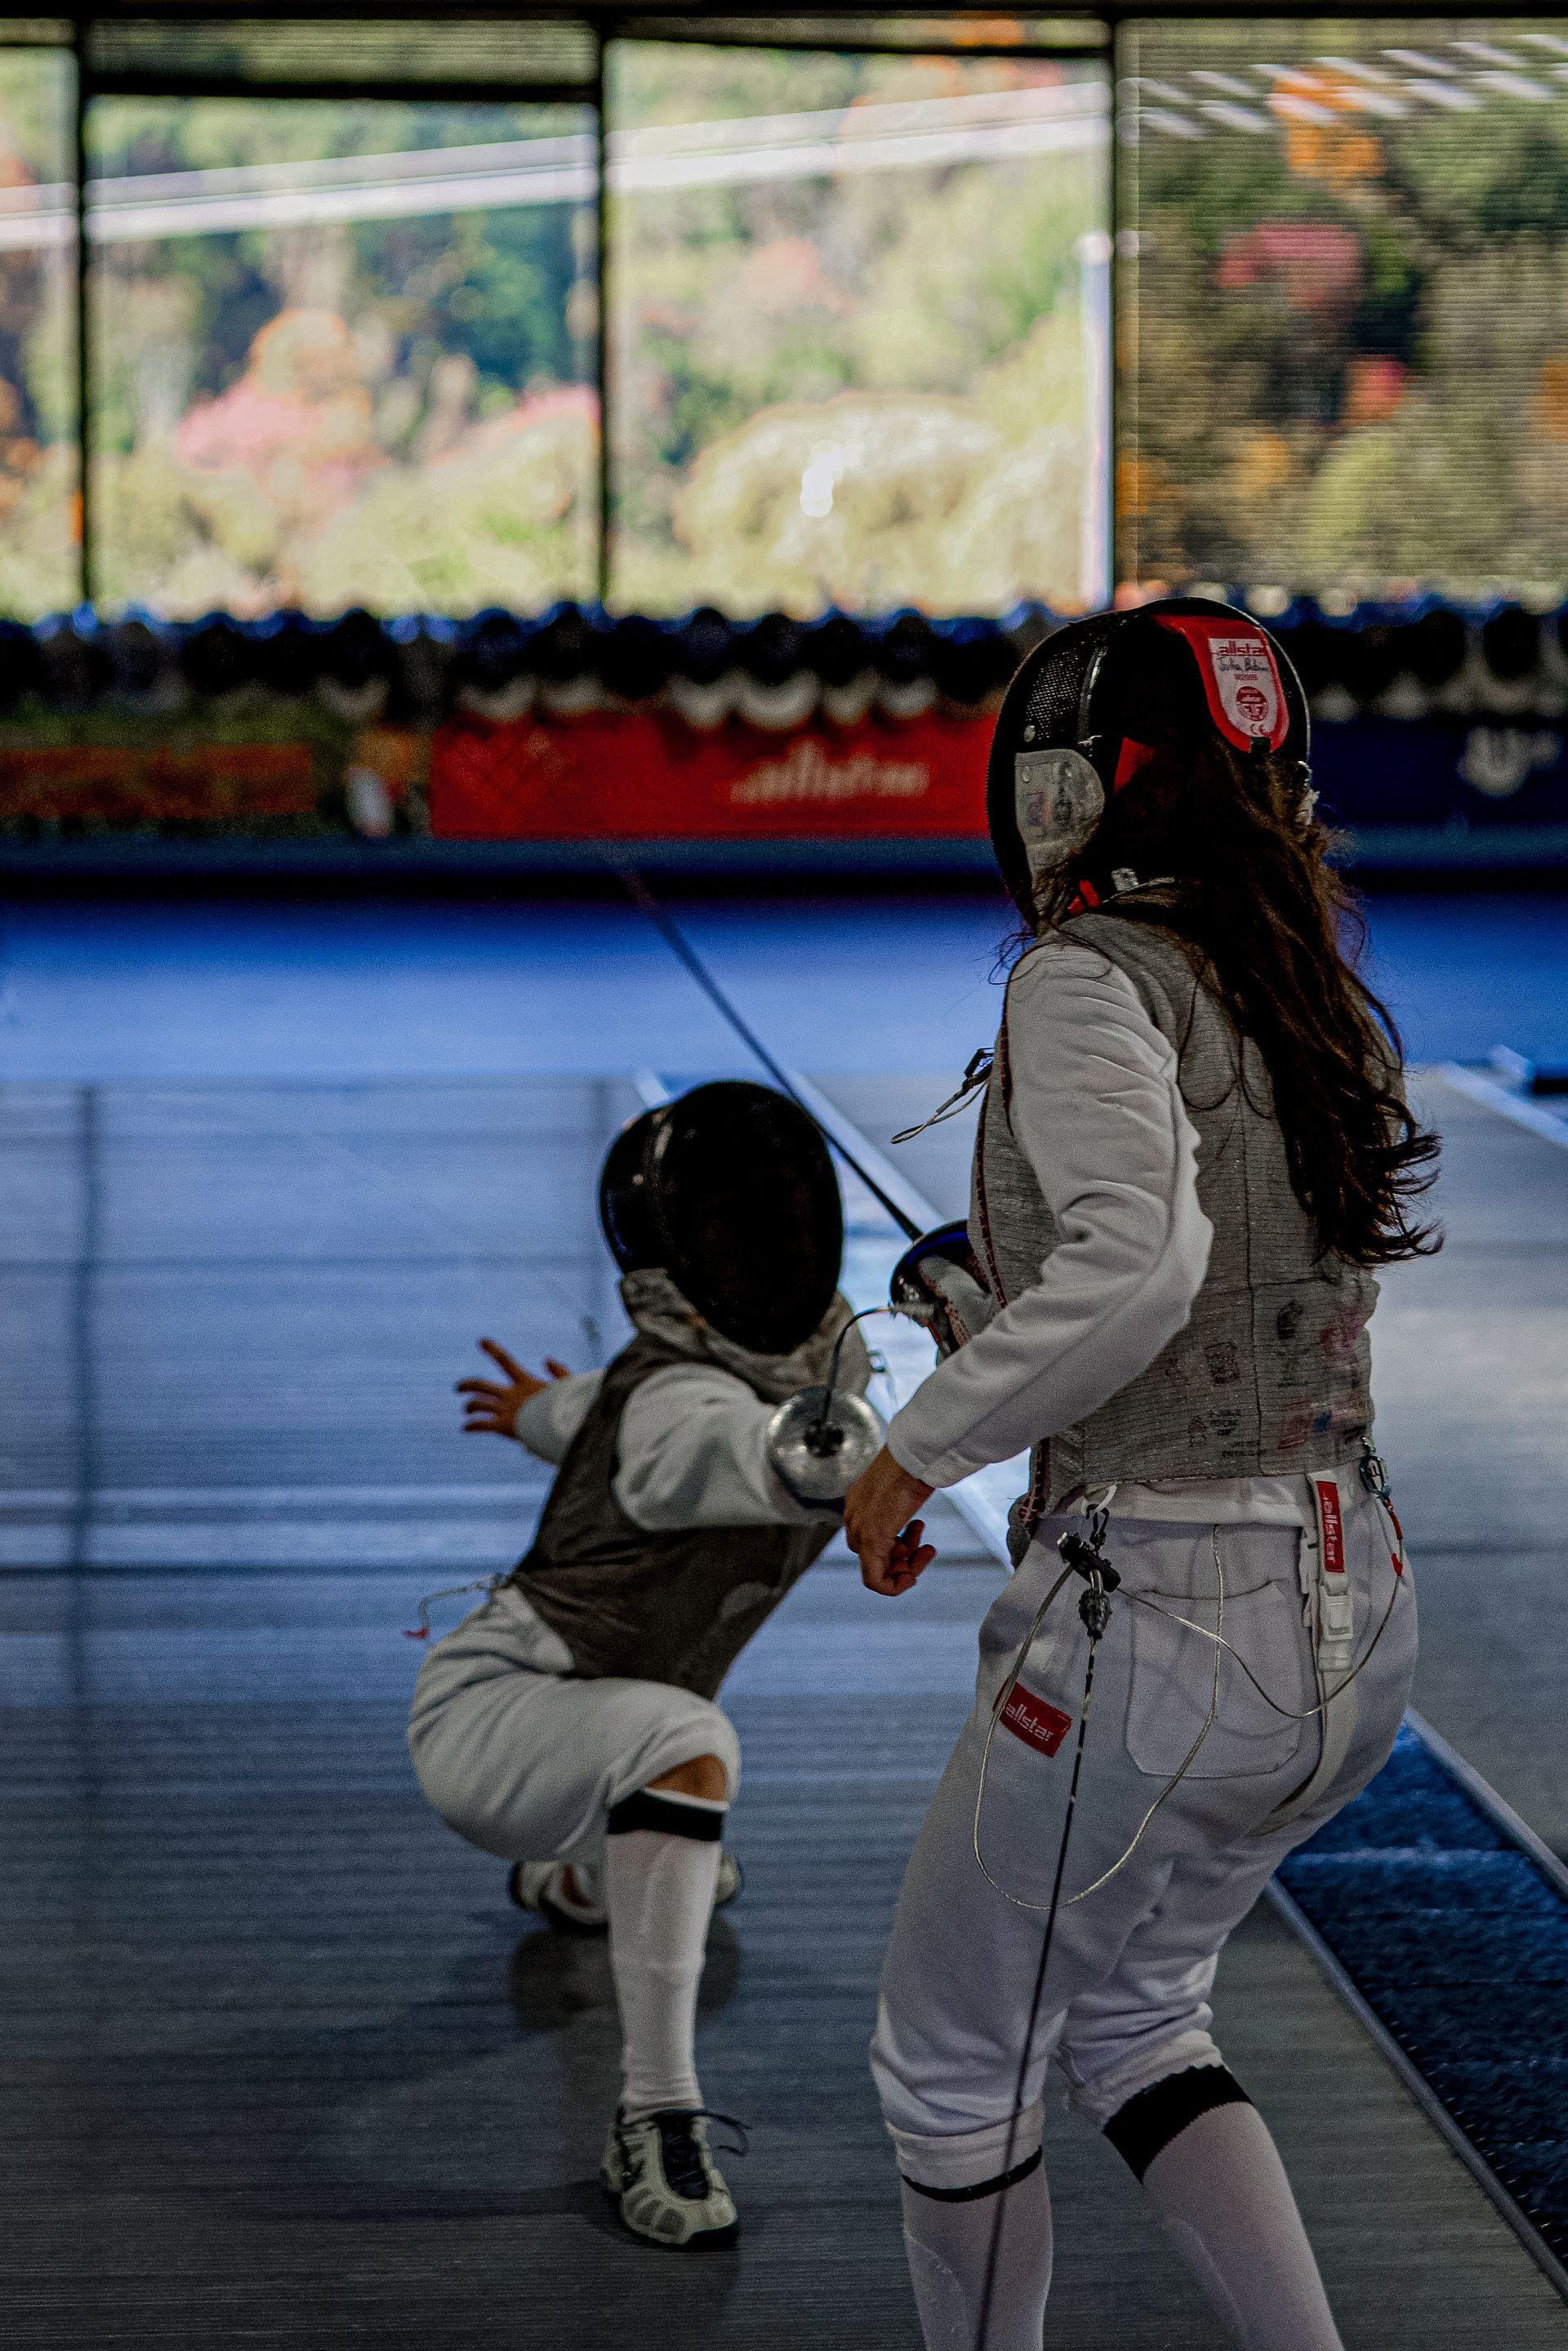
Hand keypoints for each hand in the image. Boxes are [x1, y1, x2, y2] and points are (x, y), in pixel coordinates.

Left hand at [456, 1339, 570, 1438]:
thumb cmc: (566, 1405)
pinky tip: (465, 1429)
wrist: (558, 1423)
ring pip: (478, 1404)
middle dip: (468, 1385)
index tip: (482, 1341)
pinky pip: (481, 1425)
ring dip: (470, 1407)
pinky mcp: (502, 1425)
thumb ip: (559, 1372)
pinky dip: (471, 1426)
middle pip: (481, 1385)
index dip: (493, 1350)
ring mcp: (505, 1410)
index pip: (506, 1361)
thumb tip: (546, 1359)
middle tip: (458, 1387)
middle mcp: (511, 1394)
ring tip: (467, 1410)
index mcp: (525, 1382)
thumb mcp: (567, 1385)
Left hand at [844, 1445, 935, 1596]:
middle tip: (926, 1548)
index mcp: (857, 1503)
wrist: (914, 1455)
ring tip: (927, 1548)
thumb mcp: (903, 1488)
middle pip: (873, 1555)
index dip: (895, 1550)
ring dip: (905, 1567)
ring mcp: (859, 1529)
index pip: (869, 1539)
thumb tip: (911, 1515)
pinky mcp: (870, 1539)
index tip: (917, 1545)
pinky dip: (894, 1585)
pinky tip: (914, 1574)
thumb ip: (899, 1507)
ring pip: (876, 1569)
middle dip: (903, 1559)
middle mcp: (852, 1517)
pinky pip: (874, 1579)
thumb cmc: (914, 1465)